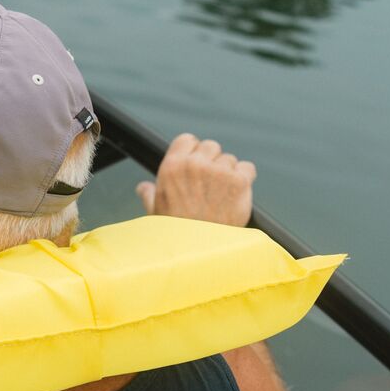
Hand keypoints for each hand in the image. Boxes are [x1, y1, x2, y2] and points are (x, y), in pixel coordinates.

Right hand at [136, 133, 256, 227]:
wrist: (200, 251)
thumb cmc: (176, 231)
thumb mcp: (156, 211)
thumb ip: (150, 194)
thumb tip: (142, 187)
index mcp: (172, 166)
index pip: (188, 140)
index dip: (193, 152)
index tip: (195, 167)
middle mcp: (195, 164)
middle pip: (211, 146)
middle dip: (212, 161)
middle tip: (209, 184)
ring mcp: (219, 172)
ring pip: (230, 159)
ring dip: (228, 172)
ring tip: (221, 195)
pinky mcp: (240, 181)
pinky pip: (247, 168)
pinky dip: (245, 179)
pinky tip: (236, 194)